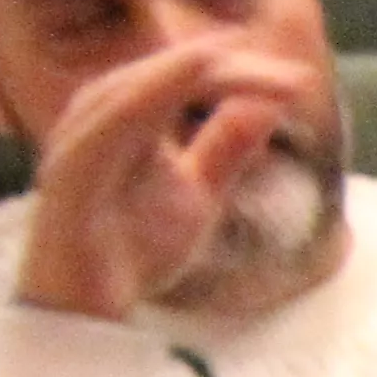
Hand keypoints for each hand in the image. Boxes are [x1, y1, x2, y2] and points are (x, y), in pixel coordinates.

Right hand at [12, 38, 321, 321]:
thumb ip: (225, 148)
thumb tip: (265, 104)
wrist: (88, 307)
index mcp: (130, 116)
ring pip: (142, 86)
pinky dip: (154, 92)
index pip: (191, 79)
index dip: (246, 76)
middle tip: (300, 81)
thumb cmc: (133, 246)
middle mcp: (102, 115)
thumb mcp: (198, 193)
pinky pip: (115, 118)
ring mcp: (83, 137)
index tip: (302, 83)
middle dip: (235, 70)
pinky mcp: (74, 165)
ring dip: (200, 71)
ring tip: (254, 70)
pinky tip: (194, 73)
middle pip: (172, 74)